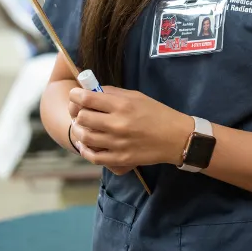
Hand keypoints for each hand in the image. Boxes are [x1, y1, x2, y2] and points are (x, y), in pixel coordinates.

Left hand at [69, 86, 193, 174]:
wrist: (177, 138)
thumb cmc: (158, 114)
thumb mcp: (137, 96)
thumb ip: (113, 94)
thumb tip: (92, 90)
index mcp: (123, 105)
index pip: (87, 98)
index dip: (75, 95)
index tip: (74, 94)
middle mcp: (118, 124)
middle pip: (82, 117)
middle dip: (77, 112)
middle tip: (79, 111)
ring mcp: (118, 144)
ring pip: (85, 137)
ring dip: (80, 130)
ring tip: (82, 127)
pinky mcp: (120, 159)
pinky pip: (93, 157)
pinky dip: (85, 150)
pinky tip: (86, 144)